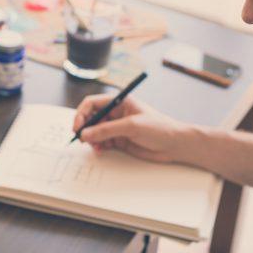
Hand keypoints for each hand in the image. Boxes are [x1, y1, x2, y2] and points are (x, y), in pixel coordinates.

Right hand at [73, 94, 189, 162]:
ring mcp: (117, 127)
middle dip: (85, 129)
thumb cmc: (159, 128)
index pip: (92, 104)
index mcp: (119, 101)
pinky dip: (98, 146)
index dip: (81, 115)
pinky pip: (102, 142)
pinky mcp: (119, 140)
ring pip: (95, 132)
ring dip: (91, 140)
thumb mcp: (131, 126)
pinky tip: (101, 150)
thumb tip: (85, 134)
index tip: (78, 128)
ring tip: (96, 147)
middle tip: (82, 140)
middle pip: (90, 118)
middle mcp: (115, 113)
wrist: (174, 144)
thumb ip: (107, 130)